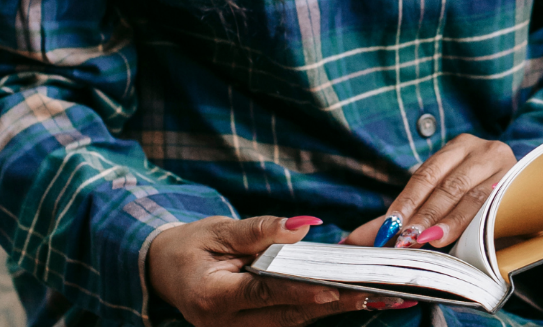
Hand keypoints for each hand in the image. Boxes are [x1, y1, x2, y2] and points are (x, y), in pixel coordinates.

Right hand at [147, 215, 414, 324]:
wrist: (166, 269)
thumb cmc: (191, 246)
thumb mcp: (219, 230)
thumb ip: (260, 230)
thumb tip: (302, 225)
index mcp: (212, 297)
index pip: (264, 293)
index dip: (301, 291)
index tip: (334, 288)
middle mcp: (224, 323)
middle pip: (286, 315)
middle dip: (332, 304)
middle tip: (372, 291)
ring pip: (293, 322)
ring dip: (333, 310)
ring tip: (376, 297)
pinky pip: (289, 320)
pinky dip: (319, 309)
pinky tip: (352, 298)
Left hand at [346, 134, 515, 249]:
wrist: (526, 202)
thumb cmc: (476, 199)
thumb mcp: (438, 200)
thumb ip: (401, 217)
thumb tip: (354, 239)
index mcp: (461, 147)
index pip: (427, 174)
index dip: (406, 201)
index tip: (387, 228)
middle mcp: (485, 149)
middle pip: (448, 185)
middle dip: (424, 215)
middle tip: (403, 240)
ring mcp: (507, 166)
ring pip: (472, 196)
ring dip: (447, 221)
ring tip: (426, 241)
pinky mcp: (522, 186)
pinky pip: (495, 206)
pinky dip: (474, 223)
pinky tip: (458, 236)